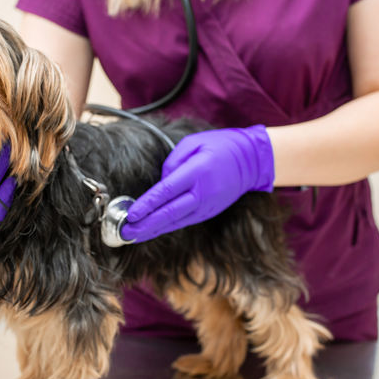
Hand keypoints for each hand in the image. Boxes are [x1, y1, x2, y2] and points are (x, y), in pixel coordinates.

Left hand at [121, 125, 273, 242]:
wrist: (252, 161)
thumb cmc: (220, 146)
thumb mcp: (195, 143)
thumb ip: (173, 161)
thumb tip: (160, 183)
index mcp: (197, 172)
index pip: (167, 191)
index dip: (148, 204)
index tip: (131, 213)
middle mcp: (202, 193)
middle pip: (169, 213)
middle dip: (145, 224)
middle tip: (126, 231)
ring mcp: (207, 206)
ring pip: (176, 222)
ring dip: (153, 230)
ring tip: (133, 236)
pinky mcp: (209, 212)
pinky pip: (183, 221)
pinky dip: (166, 227)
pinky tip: (151, 231)